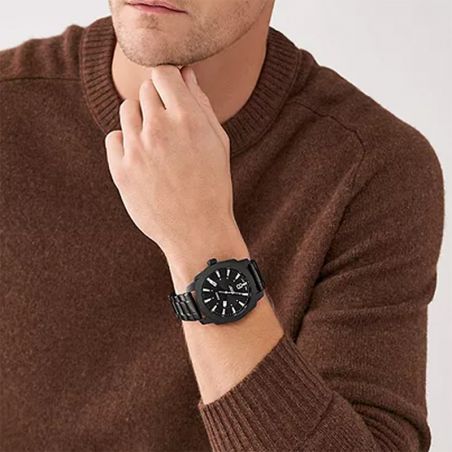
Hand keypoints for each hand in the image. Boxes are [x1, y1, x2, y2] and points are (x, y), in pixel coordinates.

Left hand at [104, 65, 240, 259]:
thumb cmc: (213, 185)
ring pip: (127, 111)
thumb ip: (201, 103)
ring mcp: (137, 150)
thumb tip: (186, 74)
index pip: (163, 73)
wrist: (197, 231)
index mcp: (187, 118)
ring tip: (156, 144)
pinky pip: (114, 138)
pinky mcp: (121, 170)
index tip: (171, 92)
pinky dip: (125, 143)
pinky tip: (142, 158)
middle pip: (144, 90)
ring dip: (140, 120)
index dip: (168, 79)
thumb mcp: (218, 143)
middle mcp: (159, 129)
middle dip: (156, 100)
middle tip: (169, 125)